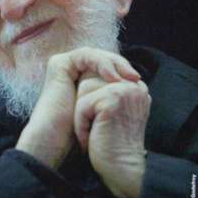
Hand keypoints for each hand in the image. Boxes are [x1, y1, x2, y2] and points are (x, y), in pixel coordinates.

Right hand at [16, 47, 139, 169]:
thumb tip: (140, 84)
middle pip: (103, 61)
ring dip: (115, 64)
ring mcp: (65, 67)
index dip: (124, 73)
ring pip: (97, 56)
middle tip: (137, 78)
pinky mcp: (59, 64)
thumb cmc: (79, 134)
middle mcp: (72, 72)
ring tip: (128, 78)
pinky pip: (87, 56)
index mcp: (81, 80)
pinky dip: (102, 64)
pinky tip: (113, 78)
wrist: (57, 141)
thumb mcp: (105, 110)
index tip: (139, 84)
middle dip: (122, 67)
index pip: (107, 68)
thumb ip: (116, 94)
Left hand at [74, 74, 150, 197]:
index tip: (100, 127)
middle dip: (85, 108)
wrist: (122, 171)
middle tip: (95, 133)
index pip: (100, 77)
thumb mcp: (113, 113)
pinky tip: (90, 141)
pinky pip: (82, 104)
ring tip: (92, 135)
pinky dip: (81, 125)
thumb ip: (106, 93)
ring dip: (81, 116)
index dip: (91, 102)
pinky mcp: (113, 100)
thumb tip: (83, 78)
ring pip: (84, 91)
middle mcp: (134, 85)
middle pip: (90, 81)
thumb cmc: (113, 146)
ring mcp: (125, 91)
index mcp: (136, 87)